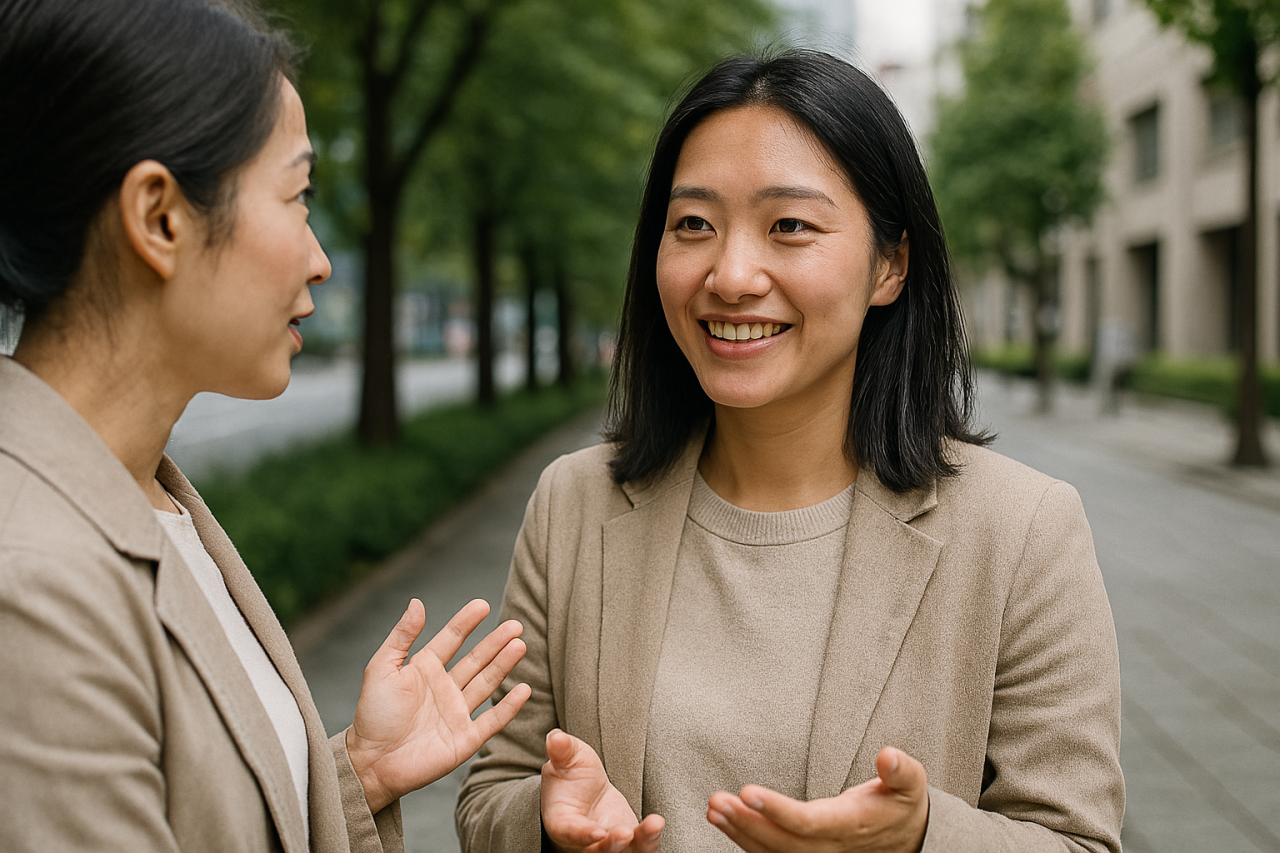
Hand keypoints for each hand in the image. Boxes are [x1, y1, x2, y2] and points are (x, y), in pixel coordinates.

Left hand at [346, 598, 530, 812]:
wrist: (370, 762)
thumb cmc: (372, 715)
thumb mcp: (381, 668)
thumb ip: (401, 636)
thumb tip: (417, 602)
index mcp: (424, 669)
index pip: (451, 639)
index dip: (466, 622)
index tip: (482, 605)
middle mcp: (444, 688)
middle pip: (476, 659)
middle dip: (496, 642)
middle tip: (515, 625)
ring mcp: (457, 713)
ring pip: (487, 683)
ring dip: (504, 664)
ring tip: (520, 645)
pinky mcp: (465, 739)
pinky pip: (493, 719)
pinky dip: (509, 705)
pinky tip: (523, 688)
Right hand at [541, 729, 664, 852]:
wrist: (587, 796)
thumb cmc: (571, 779)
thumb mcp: (566, 760)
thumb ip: (562, 751)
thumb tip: (555, 736)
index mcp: (562, 823)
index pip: (570, 834)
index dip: (583, 835)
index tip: (597, 832)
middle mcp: (585, 843)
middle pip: (599, 851)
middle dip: (612, 845)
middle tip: (624, 833)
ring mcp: (609, 847)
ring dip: (640, 843)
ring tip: (653, 825)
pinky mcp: (630, 846)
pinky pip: (641, 848)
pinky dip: (650, 839)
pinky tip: (657, 823)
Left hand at [706, 746, 928, 852]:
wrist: (910, 839)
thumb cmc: (903, 804)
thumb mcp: (912, 783)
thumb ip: (901, 770)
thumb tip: (888, 755)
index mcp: (852, 825)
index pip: (809, 823)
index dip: (777, 810)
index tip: (748, 792)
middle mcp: (831, 847)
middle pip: (783, 842)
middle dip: (747, 823)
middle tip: (717, 801)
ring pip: (774, 852)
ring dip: (740, 832)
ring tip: (713, 809)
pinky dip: (745, 841)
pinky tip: (723, 823)